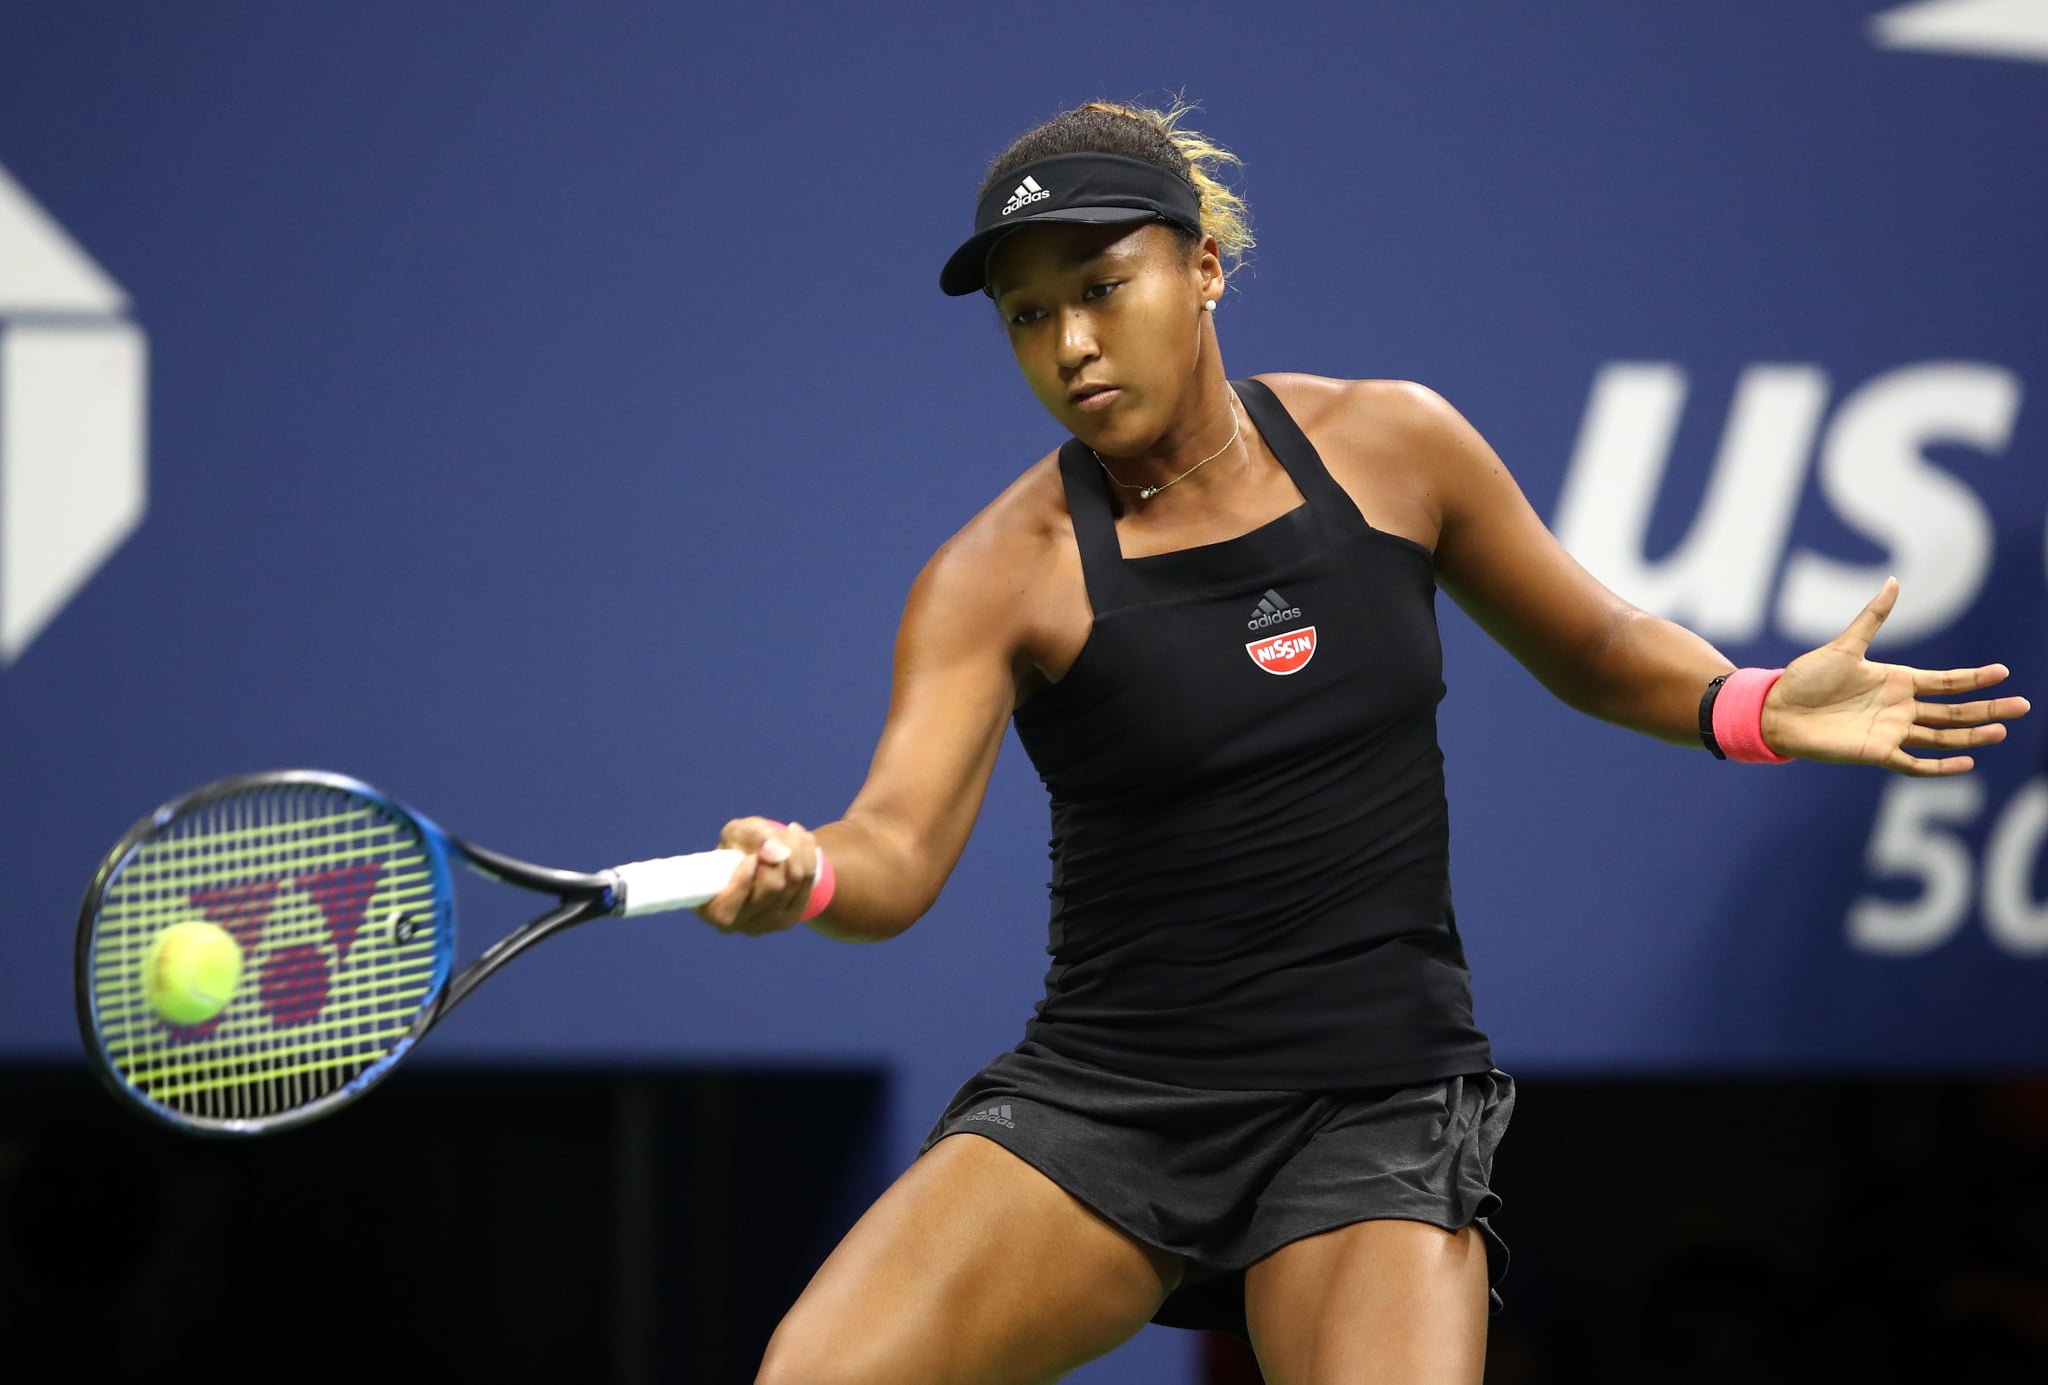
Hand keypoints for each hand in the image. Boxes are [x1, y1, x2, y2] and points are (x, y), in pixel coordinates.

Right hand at [692, 817, 822, 934]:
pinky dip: (809, 857)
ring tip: (791, 832)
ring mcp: (764, 926)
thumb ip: (750, 837)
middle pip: (771, 887)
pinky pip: (808, 884)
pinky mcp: (788, 920)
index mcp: (710, 909)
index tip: (751, 857)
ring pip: (793, 882)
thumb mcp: (736, 833)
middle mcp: (736, 924)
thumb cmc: (739, 847)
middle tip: (777, 834)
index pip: (725, 909)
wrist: (764, 859)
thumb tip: (777, 852)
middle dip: (779, 853)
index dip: (742, 881)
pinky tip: (803, 843)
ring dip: (797, 849)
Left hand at [1762, 578, 2029, 775]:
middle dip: (1988, 708)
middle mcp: (1899, 707)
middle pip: (1953, 710)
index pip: (1946, 681)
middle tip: (2023, 706)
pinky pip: (1914, 763)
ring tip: (2002, 731)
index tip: (2003, 672)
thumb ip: (1873, 618)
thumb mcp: (1844, 646)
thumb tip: (1894, 581)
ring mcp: (1890, 731)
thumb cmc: (1806, 677)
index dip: (1974, 679)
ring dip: (1972, 736)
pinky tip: (1966, 763)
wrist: (1775, 709)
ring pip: (1942, 736)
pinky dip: (1939, 766)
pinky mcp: (1875, 752)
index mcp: (1897, 681)